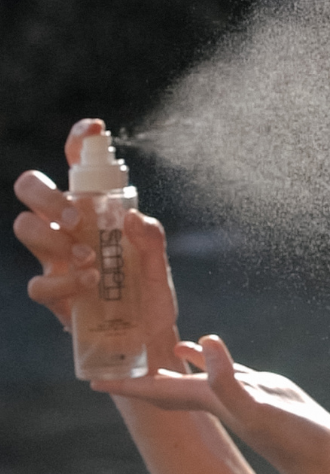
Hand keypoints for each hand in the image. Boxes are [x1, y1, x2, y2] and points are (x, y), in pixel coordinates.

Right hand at [13, 118, 182, 370]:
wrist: (148, 344)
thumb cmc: (150, 297)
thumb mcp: (159, 266)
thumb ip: (152, 239)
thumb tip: (132, 217)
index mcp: (95, 210)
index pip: (77, 165)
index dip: (79, 139)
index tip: (94, 129)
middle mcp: (68, 228)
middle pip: (30, 187)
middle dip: (47, 196)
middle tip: (76, 219)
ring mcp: (56, 259)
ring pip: (25, 227)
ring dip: (54, 238)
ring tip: (91, 262)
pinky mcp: (53, 294)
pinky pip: (37, 282)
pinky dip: (61, 283)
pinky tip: (86, 287)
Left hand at [93, 335, 329, 473]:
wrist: (324, 458)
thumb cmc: (291, 439)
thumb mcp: (257, 406)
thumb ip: (228, 377)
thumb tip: (204, 341)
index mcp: (211, 403)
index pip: (159, 392)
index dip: (127, 386)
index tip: (94, 382)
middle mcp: (220, 399)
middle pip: (169, 385)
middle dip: (143, 376)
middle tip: (116, 364)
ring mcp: (241, 394)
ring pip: (199, 374)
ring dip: (177, 363)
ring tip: (158, 347)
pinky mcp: (262, 388)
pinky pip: (228, 368)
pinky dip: (212, 357)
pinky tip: (207, 347)